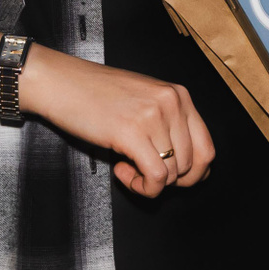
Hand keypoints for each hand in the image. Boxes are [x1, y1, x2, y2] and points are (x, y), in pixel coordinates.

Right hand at [22, 46, 214, 197]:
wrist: (61, 83)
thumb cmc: (96, 93)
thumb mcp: (144, 100)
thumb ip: (168, 123)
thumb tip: (188, 165)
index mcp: (178, 95)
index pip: (207, 148)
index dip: (194, 173)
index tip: (173, 178)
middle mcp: (172, 103)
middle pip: (192, 165)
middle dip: (169, 180)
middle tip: (144, 173)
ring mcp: (154, 117)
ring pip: (172, 175)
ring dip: (149, 182)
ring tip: (126, 166)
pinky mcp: (133, 133)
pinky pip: (155, 178)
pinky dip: (141, 186)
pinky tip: (121, 171)